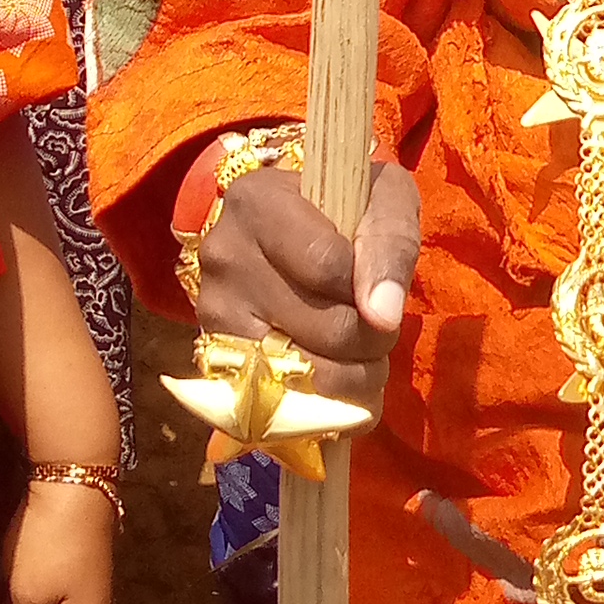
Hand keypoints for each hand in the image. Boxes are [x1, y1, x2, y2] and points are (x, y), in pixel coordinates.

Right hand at [199, 158, 421, 416]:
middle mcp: (225, 254)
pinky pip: (280, 401)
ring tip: (361, 355)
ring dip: (352, 378)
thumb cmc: (343, 211)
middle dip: (371, 340)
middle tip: (380, 330)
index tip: (384, 290)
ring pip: (303, 373)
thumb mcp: (380, 199)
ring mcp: (213, 309)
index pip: (327, 264)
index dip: (371, 290)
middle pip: (323, 327)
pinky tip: (338, 383)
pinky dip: (323, 404)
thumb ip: (390, 243)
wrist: (288, 230)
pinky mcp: (216, 357)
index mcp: (258, 200)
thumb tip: (382, 316)